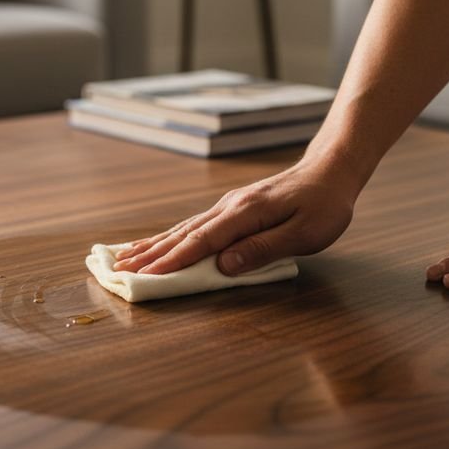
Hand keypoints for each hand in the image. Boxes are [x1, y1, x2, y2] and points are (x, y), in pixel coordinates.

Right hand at [112, 159, 356, 275]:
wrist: (330, 171)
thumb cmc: (324, 206)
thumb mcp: (305, 233)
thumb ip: (264, 249)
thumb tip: (225, 265)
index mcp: (245, 214)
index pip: (202, 242)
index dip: (173, 261)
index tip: (146, 276)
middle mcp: (229, 207)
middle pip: (182, 234)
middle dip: (150, 254)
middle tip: (118, 270)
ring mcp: (227, 206)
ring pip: (182, 228)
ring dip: (152, 245)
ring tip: (123, 257)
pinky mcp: (230, 209)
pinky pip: (192, 225)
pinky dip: (169, 236)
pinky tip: (156, 243)